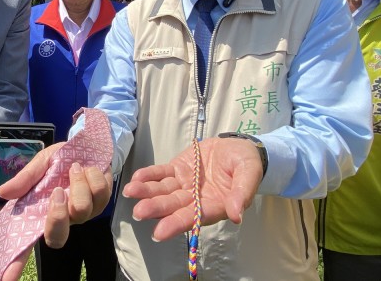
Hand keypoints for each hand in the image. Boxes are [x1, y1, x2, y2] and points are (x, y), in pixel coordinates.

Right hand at [0, 143, 112, 279]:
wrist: (87, 147)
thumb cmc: (59, 160)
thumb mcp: (40, 165)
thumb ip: (25, 180)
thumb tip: (3, 192)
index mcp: (42, 215)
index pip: (25, 247)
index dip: (15, 265)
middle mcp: (63, 220)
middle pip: (59, 237)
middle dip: (58, 215)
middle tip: (57, 189)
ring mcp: (83, 213)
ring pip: (82, 209)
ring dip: (78, 183)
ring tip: (74, 167)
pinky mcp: (102, 202)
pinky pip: (100, 192)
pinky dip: (92, 175)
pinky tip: (88, 168)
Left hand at [122, 137, 262, 241]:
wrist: (238, 148)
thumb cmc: (247, 164)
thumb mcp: (250, 174)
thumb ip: (243, 193)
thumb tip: (237, 215)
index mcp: (214, 206)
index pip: (194, 217)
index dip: (176, 224)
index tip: (159, 233)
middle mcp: (195, 199)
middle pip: (173, 206)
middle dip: (156, 209)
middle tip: (139, 212)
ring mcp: (184, 184)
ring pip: (163, 190)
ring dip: (147, 192)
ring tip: (130, 192)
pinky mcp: (177, 169)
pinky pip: (161, 173)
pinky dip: (149, 175)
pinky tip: (136, 177)